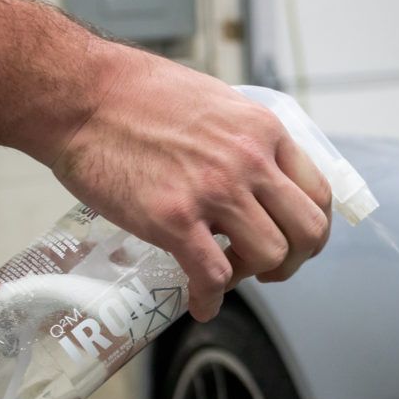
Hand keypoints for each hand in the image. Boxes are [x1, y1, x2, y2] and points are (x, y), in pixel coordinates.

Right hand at [48, 43, 331, 321]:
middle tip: (267, 268)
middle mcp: (249, 161)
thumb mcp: (216, 103)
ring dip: (253, 276)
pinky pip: (212, 276)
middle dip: (294, 260)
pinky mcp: (173, 219)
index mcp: (263, 132)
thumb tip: (256, 177)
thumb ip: (244, 140)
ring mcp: (214, 191)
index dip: (310, 229)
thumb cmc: (135, 96)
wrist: (79, 96)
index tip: (292, 241)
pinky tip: (199, 303)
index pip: (319, 194)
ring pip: (271, 256)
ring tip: (225, 274)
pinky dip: (210, 300)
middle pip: (307, 231)